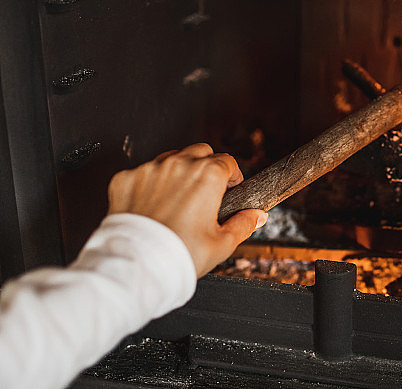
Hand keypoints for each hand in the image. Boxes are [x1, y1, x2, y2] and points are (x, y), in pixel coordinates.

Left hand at [107, 143, 266, 276]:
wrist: (136, 266)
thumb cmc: (178, 254)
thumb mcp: (222, 244)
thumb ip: (243, 225)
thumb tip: (257, 216)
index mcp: (207, 176)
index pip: (228, 161)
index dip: (232, 176)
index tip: (230, 188)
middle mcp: (178, 165)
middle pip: (201, 152)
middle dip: (207, 166)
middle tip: (206, 192)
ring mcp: (150, 170)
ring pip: (171, 158)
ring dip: (179, 172)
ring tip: (178, 200)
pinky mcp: (126, 179)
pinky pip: (144, 173)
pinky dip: (150, 185)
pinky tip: (153, 206)